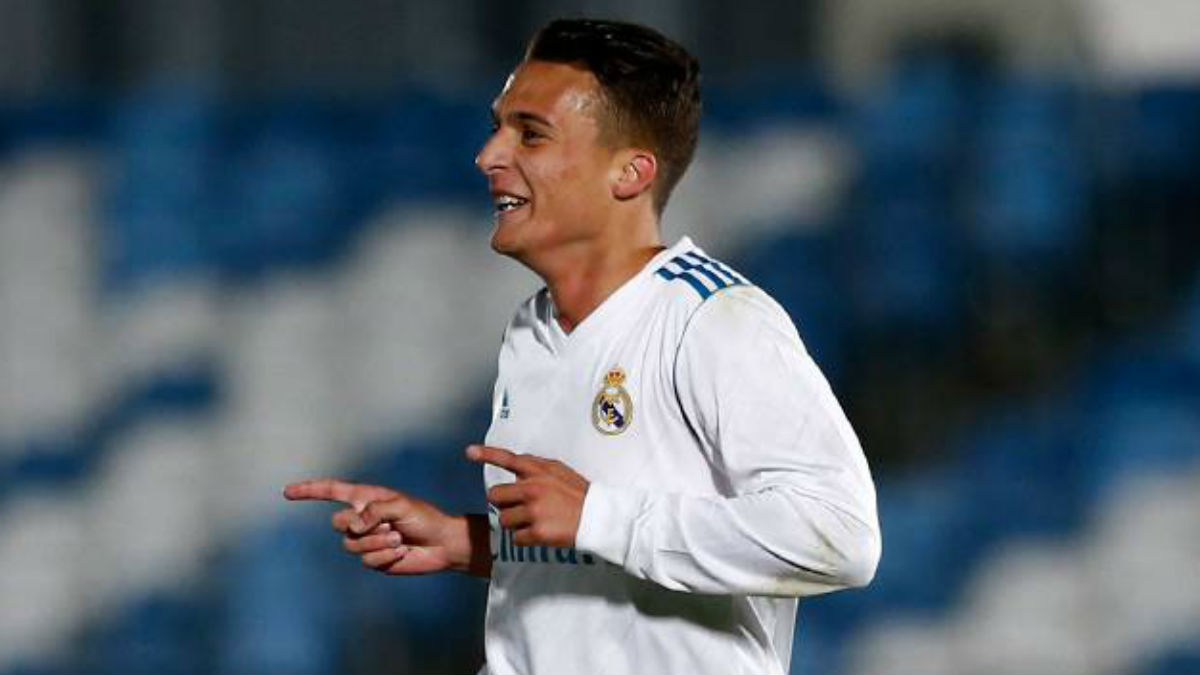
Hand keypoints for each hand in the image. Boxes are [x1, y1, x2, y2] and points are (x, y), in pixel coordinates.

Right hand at [284, 478, 476, 574]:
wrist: (441, 544)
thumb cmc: (424, 517)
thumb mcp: (400, 505)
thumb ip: (373, 510)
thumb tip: (354, 525)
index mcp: (365, 498)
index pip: (331, 492)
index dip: (308, 491)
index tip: (287, 493)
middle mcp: (361, 518)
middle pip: (337, 524)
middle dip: (360, 526)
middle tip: (387, 525)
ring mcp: (366, 540)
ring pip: (351, 545)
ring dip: (377, 543)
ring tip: (399, 538)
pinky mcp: (374, 559)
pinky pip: (367, 560)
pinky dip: (385, 556)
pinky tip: (401, 551)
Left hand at [466, 444, 588, 547]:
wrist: (598, 518)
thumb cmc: (579, 495)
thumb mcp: (560, 471)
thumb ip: (537, 467)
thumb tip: (516, 465)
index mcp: (538, 471)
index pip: (508, 459)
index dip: (486, 454)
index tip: (469, 452)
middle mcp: (533, 489)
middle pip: (495, 495)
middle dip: (503, 503)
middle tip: (519, 507)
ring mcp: (534, 511)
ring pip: (503, 519)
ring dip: (514, 523)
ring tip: (534, 520)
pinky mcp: (537, 532)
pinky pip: (515, 538)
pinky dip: (525, 538)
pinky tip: (540, 532)